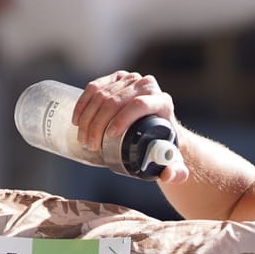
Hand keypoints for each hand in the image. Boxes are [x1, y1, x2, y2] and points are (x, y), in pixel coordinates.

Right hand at [73, 71, 191, 185]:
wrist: (158, 127)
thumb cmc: (164, 144)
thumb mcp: (172, 159)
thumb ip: (177, 172)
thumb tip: (168, 174)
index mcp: (162, 101)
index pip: (139, 104)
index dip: (122, 119)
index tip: (110, 137)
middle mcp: (147, 86)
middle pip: (116, 100)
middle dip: (99, 124)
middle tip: (91, 145)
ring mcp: (130, 80)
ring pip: (102, 95)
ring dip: (88, 117)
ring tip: (83, 138)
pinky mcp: (115, 78)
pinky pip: (94, 87)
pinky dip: (83, 104)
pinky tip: (77, 120)